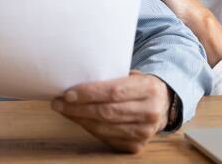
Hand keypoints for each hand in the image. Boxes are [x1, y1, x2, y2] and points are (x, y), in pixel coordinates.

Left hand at [51, 70, 170, 153]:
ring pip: (104, 128)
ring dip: (80, 120)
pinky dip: (89, 129)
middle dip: (78, 108)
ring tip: (64, 111)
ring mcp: (144, 132)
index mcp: (149, 89)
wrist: (162, 105)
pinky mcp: (136, 146)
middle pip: (107, 112)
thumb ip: (111, 78)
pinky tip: (78, 120)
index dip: (89, 93)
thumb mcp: (132, 75)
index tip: (68, 93)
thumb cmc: (139, 86)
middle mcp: (150, 112)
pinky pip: (106, 139)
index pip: (114, 92)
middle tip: (58, 103)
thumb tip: (75, 81)